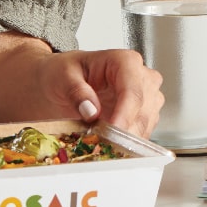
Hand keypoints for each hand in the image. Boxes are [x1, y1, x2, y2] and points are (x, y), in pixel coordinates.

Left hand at [38, 49, 163, 139]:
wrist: (62, 81)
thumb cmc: (64, 72)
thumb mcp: (63, 76)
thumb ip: (76, 91)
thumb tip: (91, 110)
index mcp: (124, 61)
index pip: (133, 90)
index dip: (125, 114)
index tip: (111, 132)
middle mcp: (140, 77)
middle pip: (142, 110)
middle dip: (123, 131)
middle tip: (101, 144)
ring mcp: (145, 97)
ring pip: (144, 125)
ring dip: (124, 140)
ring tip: (100, 143)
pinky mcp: (142, 116)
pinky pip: (140, 134)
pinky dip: (125, 143)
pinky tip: (108, 144)